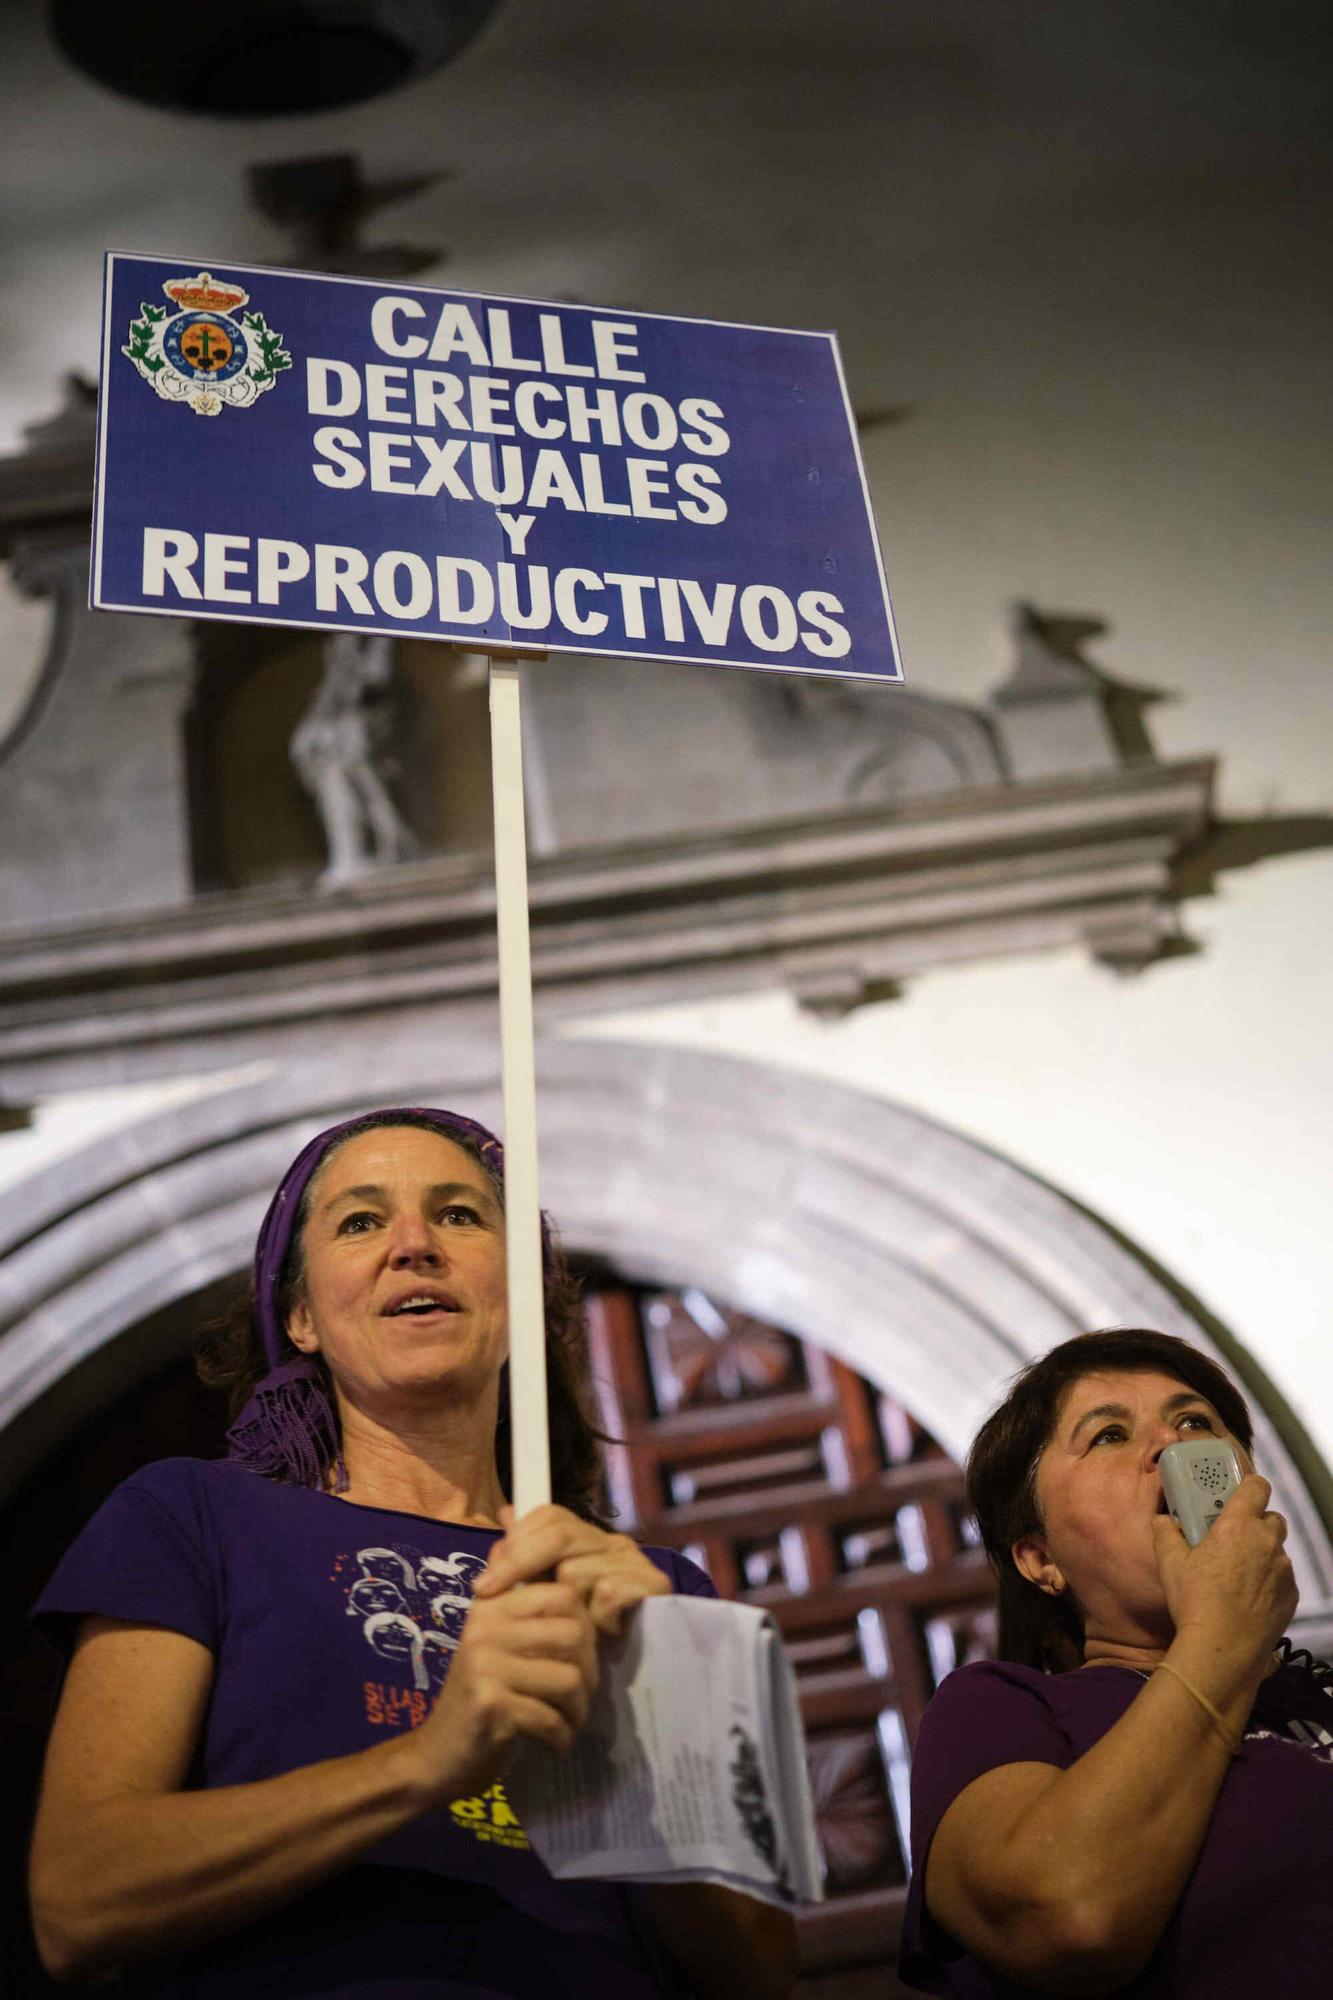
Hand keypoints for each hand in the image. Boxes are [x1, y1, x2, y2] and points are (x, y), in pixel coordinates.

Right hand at [408, 1580, 597, 1803]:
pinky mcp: (491, 1707)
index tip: (578, 1658)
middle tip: (578, 1697)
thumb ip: (528, 1614)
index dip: (587, 1626)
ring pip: (569, 1679)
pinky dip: (562, 1736)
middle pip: (573, 1635)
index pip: (563, 1595)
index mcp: (491, 1608)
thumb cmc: (480, 1700)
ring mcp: (485, 1666)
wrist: (435, 1757)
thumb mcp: (499, 1647)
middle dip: (590, 1671)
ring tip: (568, 1722)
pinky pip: (551, 1718)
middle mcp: (485, 1629)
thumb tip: (556, 1573)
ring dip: (579, 1709)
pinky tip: (555, 1743)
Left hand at [474, 1503, 671, 1634]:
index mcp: (587, 1541)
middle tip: (489, 1593)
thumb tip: (505, 1514)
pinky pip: (609, 1591)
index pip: (549, 1516)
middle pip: (559, 1534)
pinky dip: (599, 1618)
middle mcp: (613, 1543)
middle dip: (519, 1565)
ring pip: (577, 1570)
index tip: (484, 1581)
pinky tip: (602, 1634)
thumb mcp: (544, 1602)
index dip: (515, 1541)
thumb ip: (523, 1562)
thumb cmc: (582, 1642)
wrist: (632, 1685)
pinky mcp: (655, 1584)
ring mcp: (636, 1561)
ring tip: (570, 1628)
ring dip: (567, 1606)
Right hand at [1153, 1472, 1296, 1669]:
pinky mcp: (1290, 1595)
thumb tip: (1163, 1521)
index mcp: (1238, 1526)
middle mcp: (1266, 1543)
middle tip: (1230, 1537)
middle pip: (1271, 1518)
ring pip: (1276, 1550)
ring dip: (1261, 1553)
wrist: (1222, 1649)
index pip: (1256, 1486)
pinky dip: (1269, 1580)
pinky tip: (1247, 1596)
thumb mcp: (1169, 1564)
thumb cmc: (1195, 1603)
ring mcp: (1282, 1570)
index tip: (1238, 1491)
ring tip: (1236, 1572)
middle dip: (1254, 1523)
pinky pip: (1282, 1577)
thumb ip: (1166, 1533)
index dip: (1249, 1485)